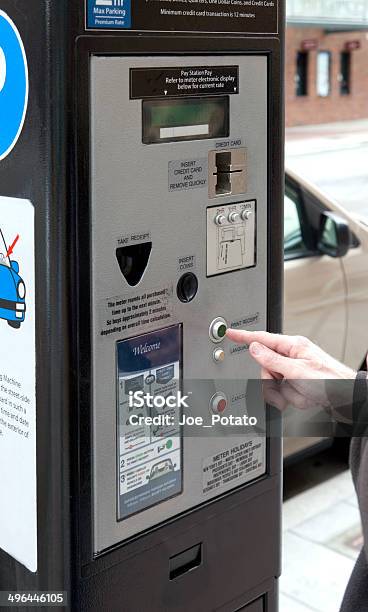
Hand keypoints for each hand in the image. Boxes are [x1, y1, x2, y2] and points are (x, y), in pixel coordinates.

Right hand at [226, 329, 356, 411]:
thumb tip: (254, 348)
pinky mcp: (300, 385)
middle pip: (266, 368)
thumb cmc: (331, 381)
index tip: (229, 333)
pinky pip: (285, 394)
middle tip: (286, 387)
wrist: (348, 399)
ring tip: (304, 394)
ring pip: (275, 385)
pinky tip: (308, 398)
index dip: (243, 336)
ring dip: (288, 394)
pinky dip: (295, 400)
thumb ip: (272, 360)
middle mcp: (294, 357)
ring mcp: (296, 372)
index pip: (262, 339)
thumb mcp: (297, 371)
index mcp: (293, 346)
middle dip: (274, 383)